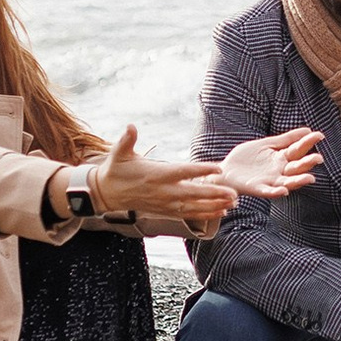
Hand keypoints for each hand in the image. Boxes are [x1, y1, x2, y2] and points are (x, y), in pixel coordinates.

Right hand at [88, 126, 236, 225]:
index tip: (218, 168)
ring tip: (233, 203)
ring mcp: (165, 203)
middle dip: (215, 193)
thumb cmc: (116, 170)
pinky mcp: (166, 211)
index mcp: (156, 174)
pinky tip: (221, 212)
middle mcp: (163, 191)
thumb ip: (127, 140)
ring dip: (214, 205)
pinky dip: (206, 214)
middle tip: (234, 192)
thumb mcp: (119, 153)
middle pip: (194, 192)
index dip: (201, 169)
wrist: (106, 194)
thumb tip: (130, 126)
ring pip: (194, 207)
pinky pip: (189, 214)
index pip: (183, 171)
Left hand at [220, 128, 323, 197]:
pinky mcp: (258, 189)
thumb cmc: (246, 158)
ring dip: (299, 181)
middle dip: (308, 163)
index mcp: (281, 158)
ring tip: (310, 178)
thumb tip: (308, 130)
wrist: (225, 171)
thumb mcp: (267, 144)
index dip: (308, 143)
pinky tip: (284, 191)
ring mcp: (270, 181)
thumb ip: (285, 139)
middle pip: (297, 167)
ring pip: (288, 182)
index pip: (298, 150)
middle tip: (318, 158)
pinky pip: (269, 192)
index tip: (319, 135)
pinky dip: (277, 192)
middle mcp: (279, 171)